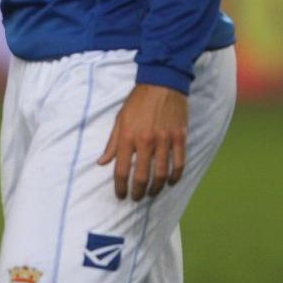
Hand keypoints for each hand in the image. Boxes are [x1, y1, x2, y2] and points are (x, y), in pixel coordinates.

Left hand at [97, 84, 188, 200]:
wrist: (162, 84)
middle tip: (136, 198)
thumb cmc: (137, 102)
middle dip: (138, 192)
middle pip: (143, 176)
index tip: (120, 195)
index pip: (122, 169)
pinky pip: (179, 163)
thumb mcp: (119, 120)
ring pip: (162, 173)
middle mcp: (146, 141)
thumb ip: (112, 143)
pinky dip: (175, 176)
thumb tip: (102, 162)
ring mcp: (165, 140)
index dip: (120, 186)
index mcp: (128, 137)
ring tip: (152, 194)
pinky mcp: (180, 138)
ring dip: (157, 188)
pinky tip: (170, 182)